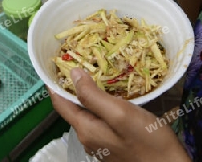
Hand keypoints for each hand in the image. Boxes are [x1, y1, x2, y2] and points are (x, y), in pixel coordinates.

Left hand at [50, 69, 190, 161]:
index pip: (60, 103)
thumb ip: (93, 95)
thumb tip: (73, 74)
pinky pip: (100, 116)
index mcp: (86, 129)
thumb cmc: (147, 141)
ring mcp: (102, 141)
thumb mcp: (120, 113)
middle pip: (72, 106)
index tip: (54, 62)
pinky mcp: (114, 140)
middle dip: (70, 84)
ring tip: (92, 68)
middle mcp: (89, 136)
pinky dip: (99, 99)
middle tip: (76, 59)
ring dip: (86, 90)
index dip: (54, 83)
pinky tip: (110, 89)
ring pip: (86, 110)